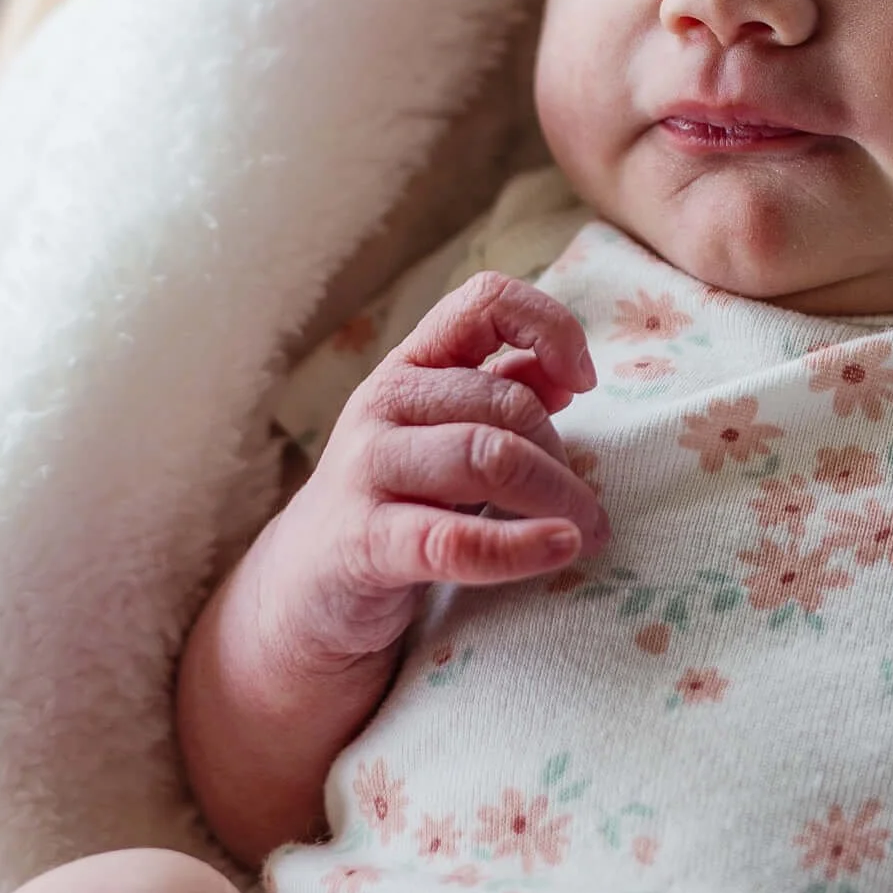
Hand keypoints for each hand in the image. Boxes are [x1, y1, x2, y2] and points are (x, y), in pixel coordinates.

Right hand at [266, 273, 610, 670]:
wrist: (306, 591)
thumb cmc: (396, 502)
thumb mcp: (444, 436)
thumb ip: (499, 395)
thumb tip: (567, 374)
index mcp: (411, 364)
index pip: (484, 301)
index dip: (548, 327)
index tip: (583, 383)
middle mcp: (383, 402)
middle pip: (504, 400)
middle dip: (561, 453)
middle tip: (585, 504)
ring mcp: (367, 469)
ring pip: (488, 457)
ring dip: (557, 495)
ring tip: (587, 532)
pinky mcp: (365, 542)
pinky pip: (454, 540)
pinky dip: (519, 546)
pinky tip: (560, 550)